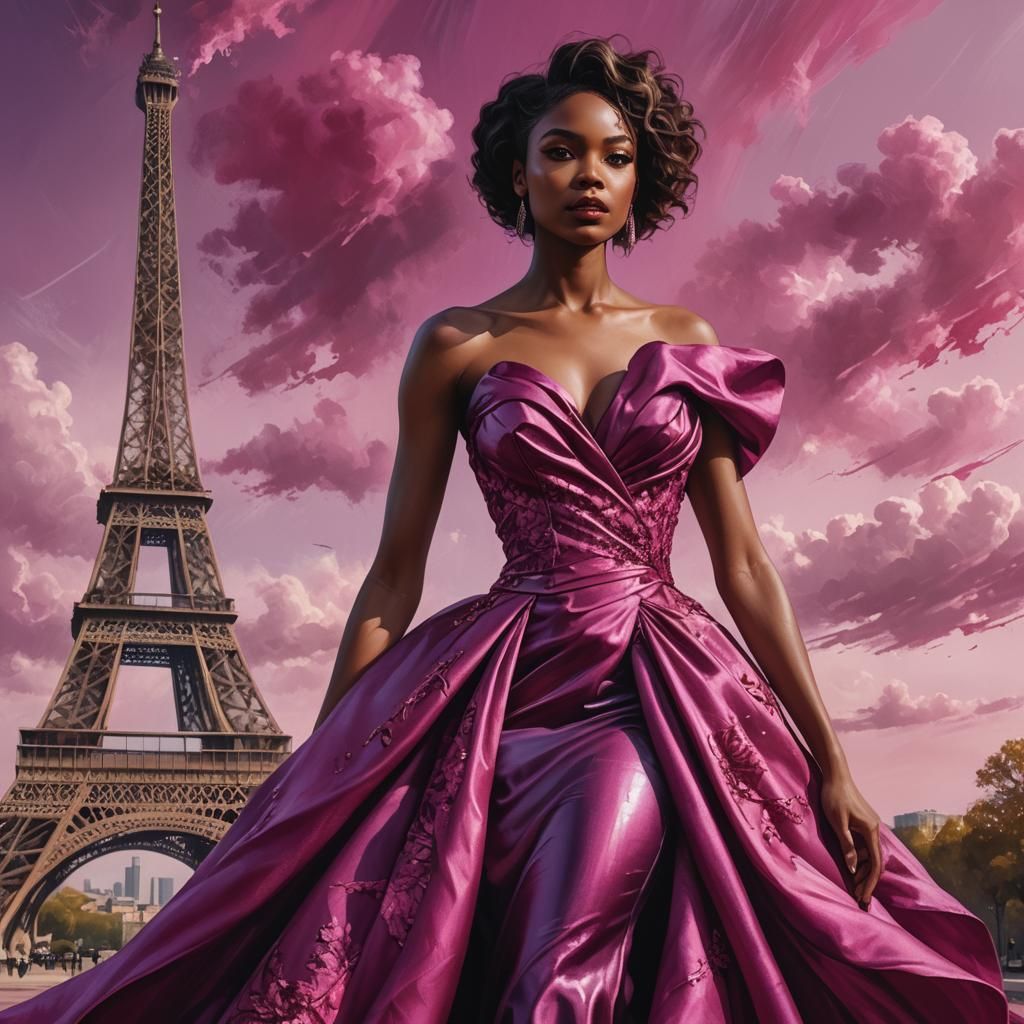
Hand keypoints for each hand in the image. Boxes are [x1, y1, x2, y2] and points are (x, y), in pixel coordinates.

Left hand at [819, 771, 882, 908]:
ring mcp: (869, 827)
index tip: (864, 898)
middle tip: (860, 899)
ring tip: (855, 888)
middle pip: (875, 862)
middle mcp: (875, 830)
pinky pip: (864, 847)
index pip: (875, 864)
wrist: (835, 775)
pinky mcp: (863, 823)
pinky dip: (860, 860)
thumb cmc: (834, 797)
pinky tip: (853, 869)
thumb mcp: (838, 822)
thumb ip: (847, 846)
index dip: (870, 883)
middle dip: (868, 882)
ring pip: (870, 855)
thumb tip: (854, 869)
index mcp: (871, 831)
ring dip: (864, 872)